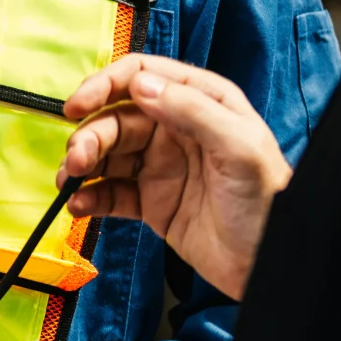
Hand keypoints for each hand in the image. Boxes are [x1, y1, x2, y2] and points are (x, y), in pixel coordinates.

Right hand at [57, 54, 291, 297]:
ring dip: (82, 164)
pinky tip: (79, 206)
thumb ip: (193, 111)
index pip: (143, 76)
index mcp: (202, 101)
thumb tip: (141, 86)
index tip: (79, 106)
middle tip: (78, 160)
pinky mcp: (151, 202)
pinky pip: (110, 192)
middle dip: (90, 135)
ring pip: (107, 153)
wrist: (271, 264)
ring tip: (70, 183)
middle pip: (117, 118)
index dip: (105, 85)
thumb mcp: (240, 147)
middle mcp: (176, 128)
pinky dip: (89, 197)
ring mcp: (161, 165)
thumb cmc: (269, 201)